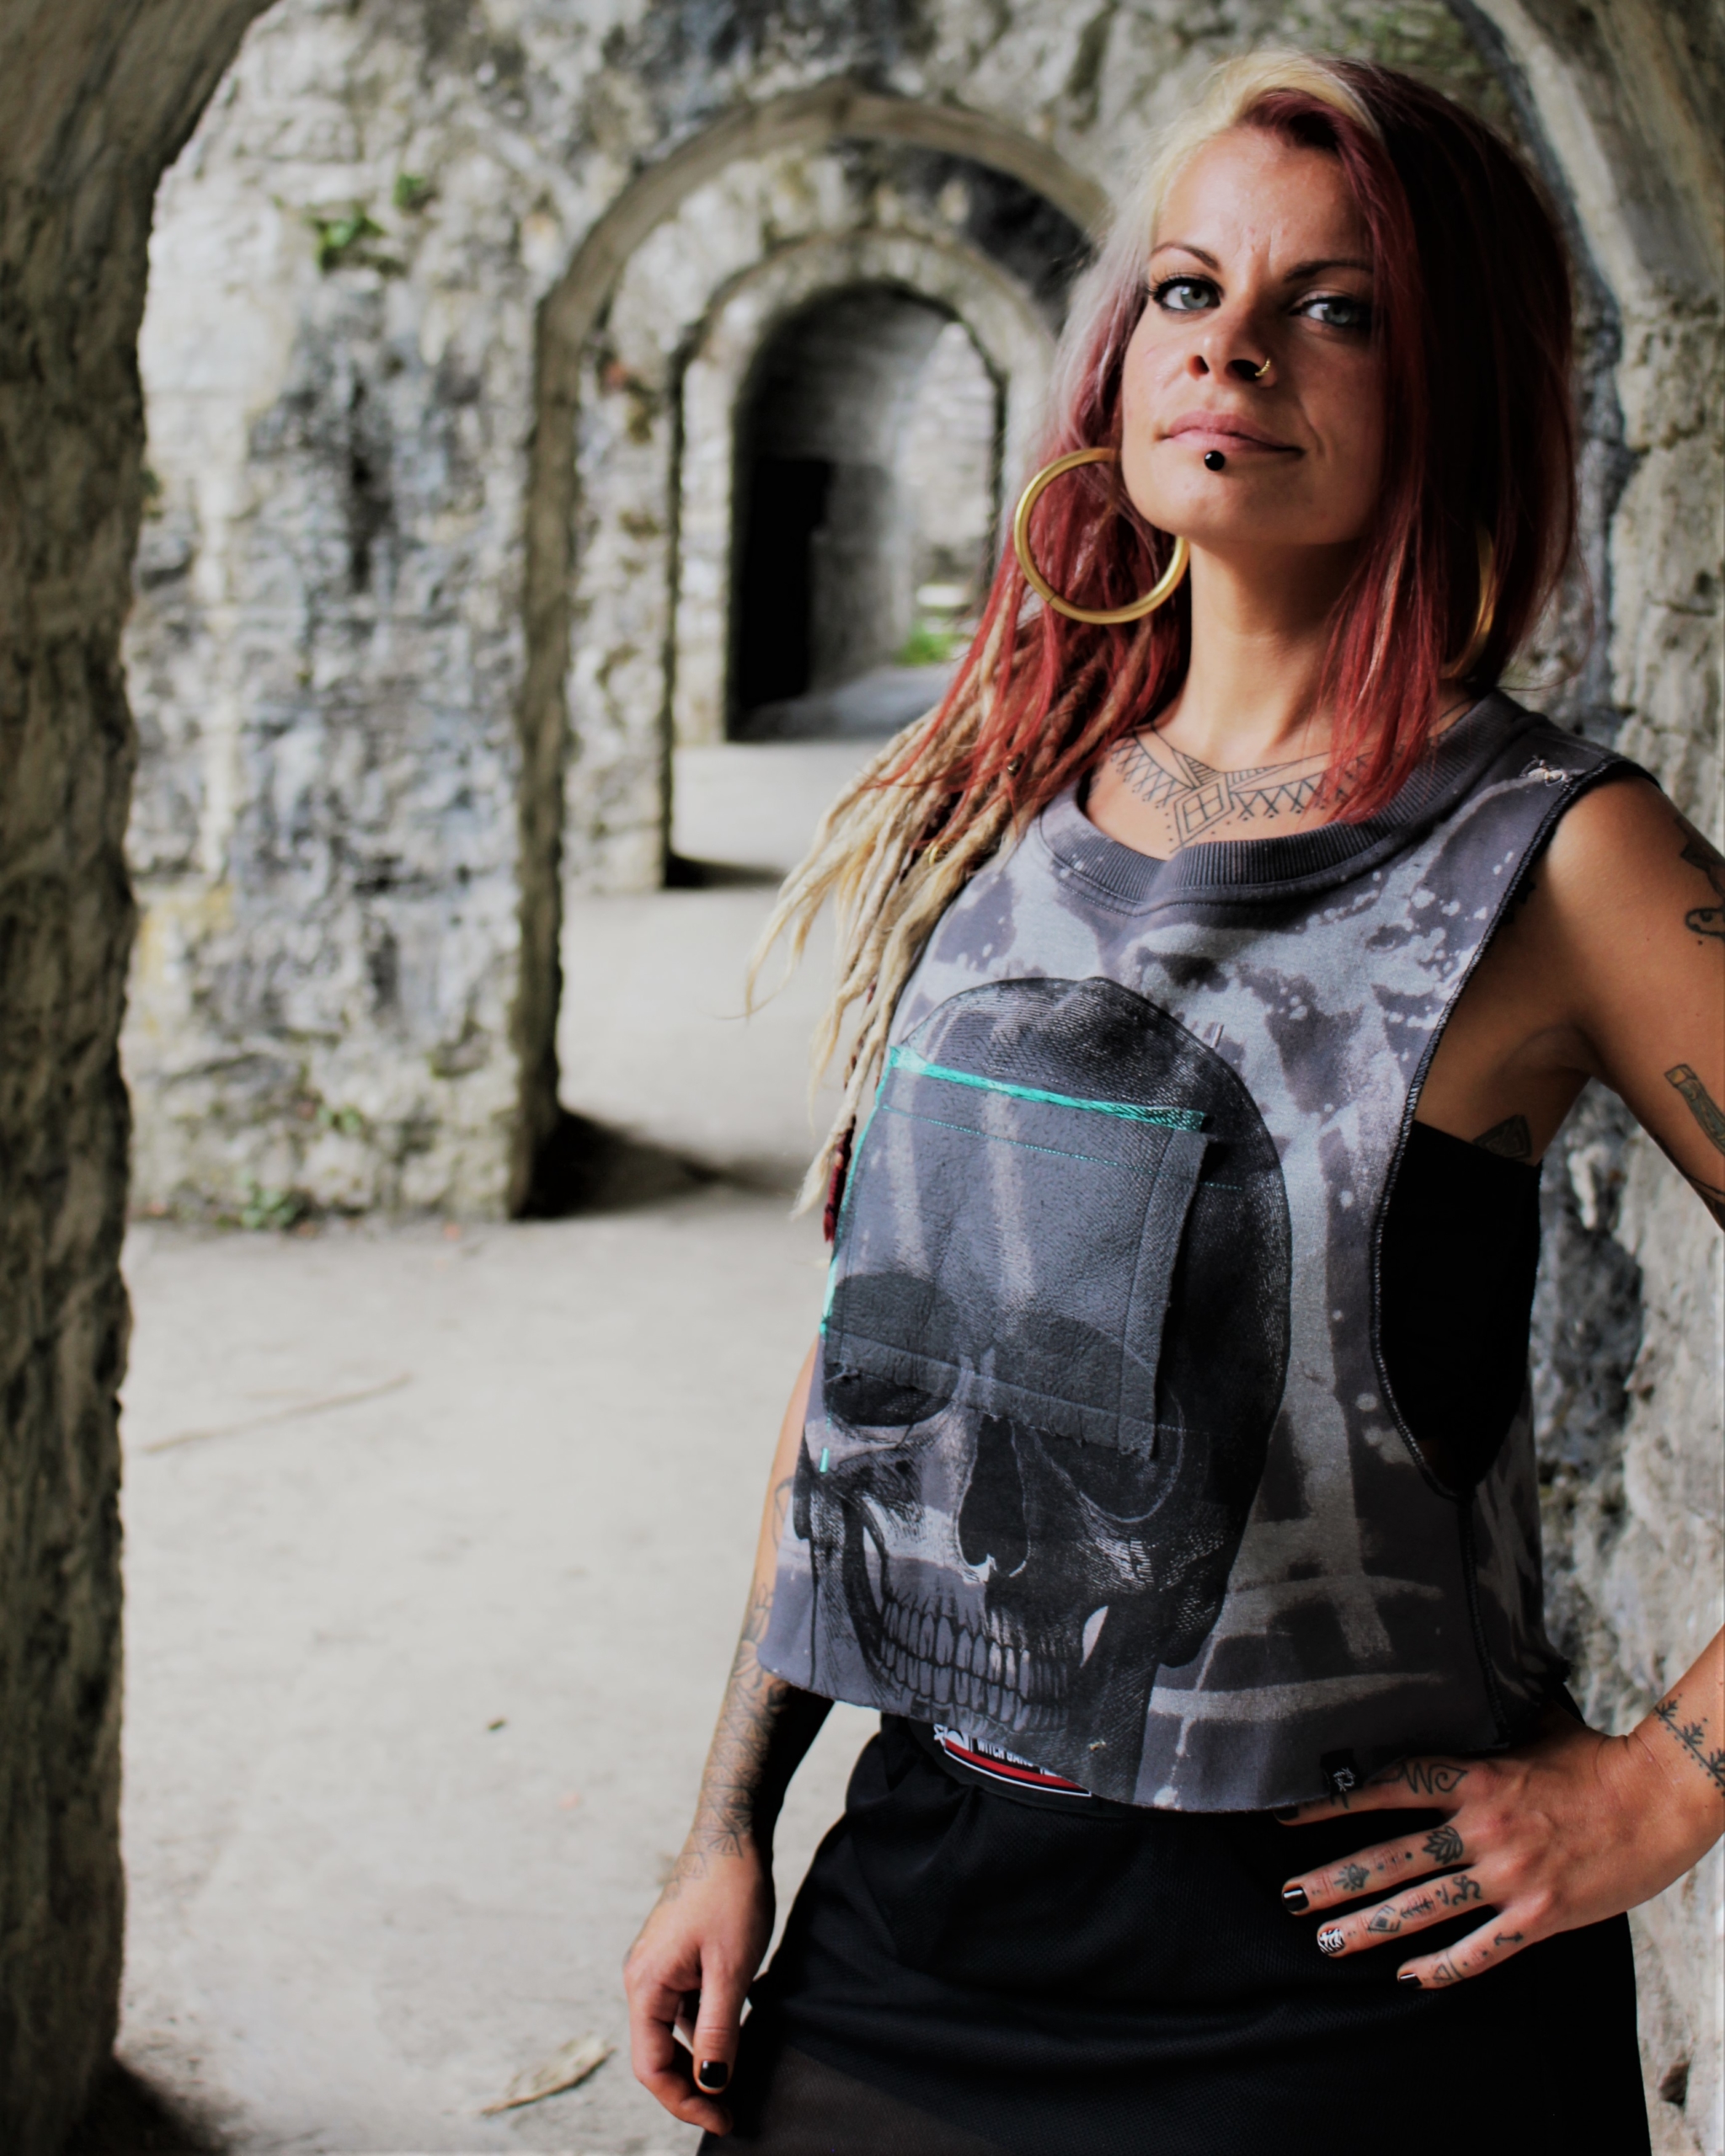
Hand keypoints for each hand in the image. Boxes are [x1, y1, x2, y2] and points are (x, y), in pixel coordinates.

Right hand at [624, 1835, 774, 2134]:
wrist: (733, 1833)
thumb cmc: (731, 1893)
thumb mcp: (730, 1969)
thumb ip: (717, 2032)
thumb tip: (709, 2085)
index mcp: (645, 1983)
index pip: (652, 2066)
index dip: (685, 2102)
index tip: (724, 2120)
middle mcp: (642, 1977)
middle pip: (657, 2053)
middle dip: (692, 2086)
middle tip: (732, 2110)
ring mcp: (658, 1965)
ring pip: (672, 2031)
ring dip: (701, 2058)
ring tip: (738, 2076)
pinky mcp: (676, 1955)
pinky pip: (684, 2005)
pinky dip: (706, 2027)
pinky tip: (737, 2029)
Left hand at [1276, 1703, 1718, 1987]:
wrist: (1661, 1797)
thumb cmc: (1597, 1758)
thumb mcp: (1533, 1727)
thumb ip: (1490, 1721)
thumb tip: (1462, 1685)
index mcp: (1477, 1778)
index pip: (1388, 1789)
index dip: (1334, 1805)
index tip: (1289, 1817)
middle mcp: (1483, 1828)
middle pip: (1392, 1858)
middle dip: (1336, 1880)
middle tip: (1291, 1897)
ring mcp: (1511, 1875)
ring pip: (1425, 1908)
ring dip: (1373, 1928)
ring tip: (1329, 1940)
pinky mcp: (1541, 1914)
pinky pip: (1481, 1948)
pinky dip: (1443, 1966)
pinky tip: (1409, 1977)